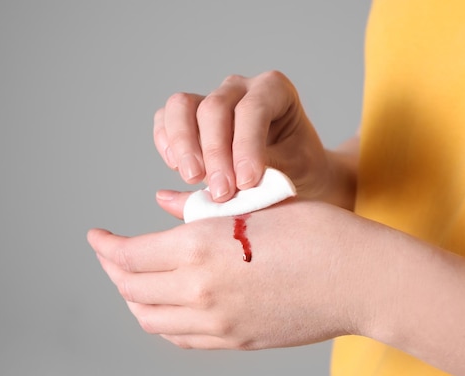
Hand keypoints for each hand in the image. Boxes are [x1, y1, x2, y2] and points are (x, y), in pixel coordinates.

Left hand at [87, 200, 373, 349]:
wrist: (361, 279)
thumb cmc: (316, 233)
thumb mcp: (253, 208)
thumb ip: (199, 212)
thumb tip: (165, 203)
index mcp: (200, 251)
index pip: (130, 255)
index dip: (106, 246)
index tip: (96, 236)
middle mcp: (200, 293)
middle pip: (132, 288)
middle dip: (113, 269)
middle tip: (112, 254)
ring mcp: (218, 324)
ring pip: (150, 318)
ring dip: (134, 296)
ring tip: (134, 279)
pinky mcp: (236, 341)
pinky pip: (180, 337)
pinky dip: (162, 318)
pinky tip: (168, 302)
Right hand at [153, 71, 337, 207]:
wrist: (298, 173)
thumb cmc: (299, 171)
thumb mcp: (288, 176)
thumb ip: (250, 182)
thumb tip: (206, 196)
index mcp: (274, 90)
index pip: (253, 109)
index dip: (246, 146)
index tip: (247, 182)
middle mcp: (240, 88)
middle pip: (214, 108)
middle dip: (215, 153)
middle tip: (221, 193)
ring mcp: (211, 99)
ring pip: (182, 107)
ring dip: (184, 145)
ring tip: (193, 178)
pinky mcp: (189, 117)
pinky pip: (166, 118)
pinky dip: (166, 142)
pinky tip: (177, 167)